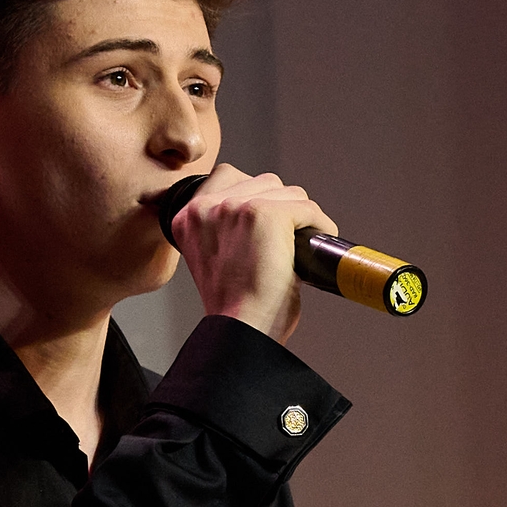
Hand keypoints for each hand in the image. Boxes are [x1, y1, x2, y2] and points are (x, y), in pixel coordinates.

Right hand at [170, 164, 338, 343]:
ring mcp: (235, 207)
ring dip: (299, 216)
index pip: (227, 175)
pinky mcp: (267, 214)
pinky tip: (314, 247)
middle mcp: (206, 207)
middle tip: (285, 242)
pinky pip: (308, 208)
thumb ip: (223, 228)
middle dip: (281, 208)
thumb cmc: (234, 309)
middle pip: (263, 182)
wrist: (242, 331)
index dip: (255, 196)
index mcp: (187, 217)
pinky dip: (320, 226)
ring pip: (288, 192)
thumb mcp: (213, 259)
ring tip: (297, 246)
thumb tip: (263, 209)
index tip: (266, 224)